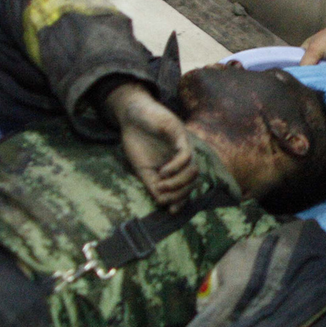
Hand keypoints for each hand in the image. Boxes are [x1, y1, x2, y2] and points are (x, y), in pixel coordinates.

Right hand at [103, 83, 197, 209]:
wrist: (131, 116)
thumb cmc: (137, 141)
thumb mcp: (143, 169)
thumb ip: (153, 185)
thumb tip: (163, 204)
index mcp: (178, 165)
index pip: (189, 186)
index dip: (183, 199)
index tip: (171, 210)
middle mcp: (185, 156)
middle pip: (194, 180)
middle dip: (180, 192)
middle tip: (163, 195)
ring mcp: (184, 144)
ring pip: (194, 169)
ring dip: (179, 182)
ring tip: (161, 184)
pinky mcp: (179, 134)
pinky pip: (186, 154)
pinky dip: (176, 167)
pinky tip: (163, 171)